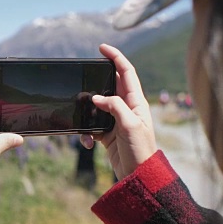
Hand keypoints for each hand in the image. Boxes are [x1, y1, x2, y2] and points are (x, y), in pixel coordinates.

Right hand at [80, 44, 156, 179]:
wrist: (138, 176)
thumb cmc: (140, 150)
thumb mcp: (129, 125)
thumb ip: (115, 107)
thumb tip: (97, 97)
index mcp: (137, 102)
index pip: (126, 72)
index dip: (115, 57)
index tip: (101, 48)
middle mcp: (127, 108)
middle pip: (110, 85)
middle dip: (95, 82)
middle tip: (83, 78)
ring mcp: (116, 120)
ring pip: (96, 106)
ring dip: (87, 111)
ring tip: (82, 117)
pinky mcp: (107, 133)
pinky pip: (91, 125)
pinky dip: (86, 131)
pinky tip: (87, 141)